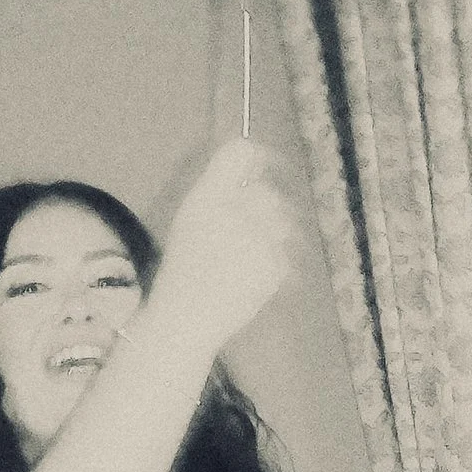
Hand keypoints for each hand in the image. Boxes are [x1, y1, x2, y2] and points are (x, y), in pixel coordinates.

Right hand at [148, 139, 296, 348]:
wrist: (186, 318)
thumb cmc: (185, 267)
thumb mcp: (192, 218)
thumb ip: (220, 187)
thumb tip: (254, 158)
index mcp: (205, 197)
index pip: (240, 153)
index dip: (257, 154)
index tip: (263, 165)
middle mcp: (233, 212)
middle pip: (267, 192)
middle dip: (262, 209)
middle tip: (242, 234)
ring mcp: (258, 240)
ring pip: (283, 221)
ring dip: (271, 235)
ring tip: (245, 258)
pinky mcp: (275, 266)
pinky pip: (286, 252)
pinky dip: (274, 263)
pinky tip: (249, 276)